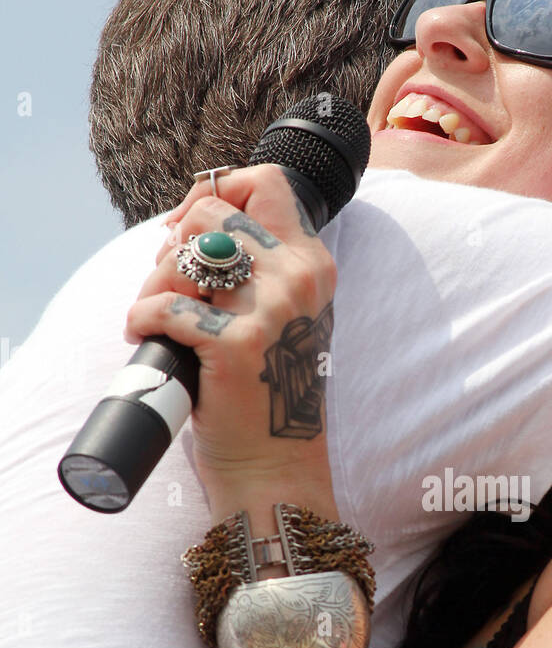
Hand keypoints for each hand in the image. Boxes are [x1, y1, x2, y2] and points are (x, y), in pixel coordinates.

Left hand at [125, 165, 337, 517]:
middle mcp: (297, 278)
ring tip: (157, 317)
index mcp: (312, 265)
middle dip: (174, 245)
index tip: (189, 226)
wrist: (273, 463)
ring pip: (183, 254)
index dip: (217, 190)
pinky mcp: (234, 344)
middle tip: (169, 286)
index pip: (265, 184)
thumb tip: (187, 226)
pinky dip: (142, 320)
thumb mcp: (280, 315)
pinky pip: (163, 307)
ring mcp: (269, 310)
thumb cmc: (266, 389)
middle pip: (212, 212)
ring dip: (155, 282)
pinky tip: (148, 339)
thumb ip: (255, 266)